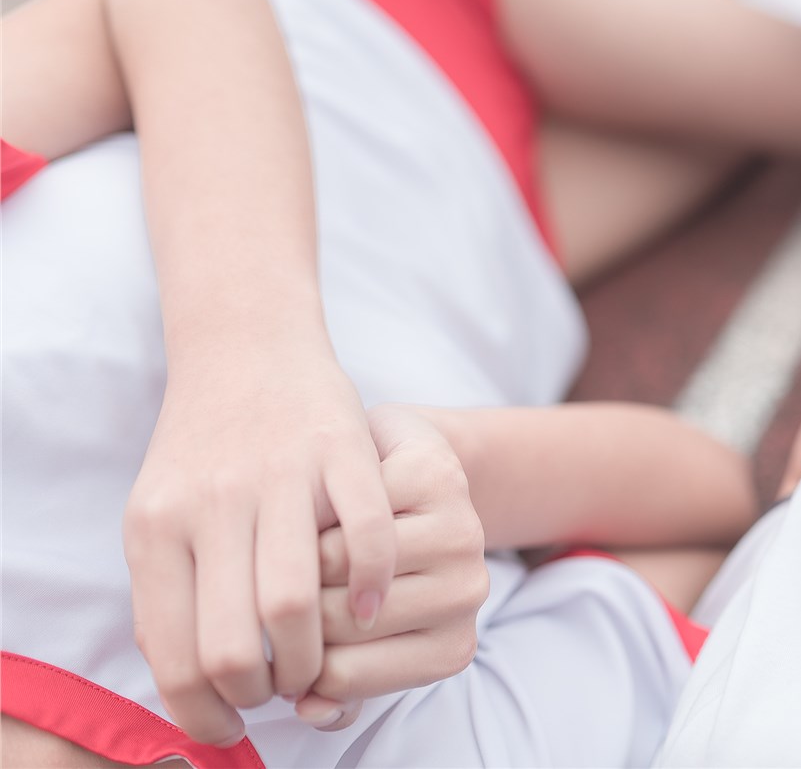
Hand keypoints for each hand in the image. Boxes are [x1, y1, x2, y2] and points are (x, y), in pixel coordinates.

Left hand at [123, 348, 396, 745]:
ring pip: (293, 603)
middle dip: (263, 692)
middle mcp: (211, 503)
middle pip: (232, 645)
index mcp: (157, 528)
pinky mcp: (340, 450)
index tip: (231, 723)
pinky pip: (366, 536)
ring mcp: (280, 474)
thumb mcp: (158, 516)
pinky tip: (371, 607)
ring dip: (315, 655)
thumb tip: (188, 688)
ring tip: (321, 659)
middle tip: (281, 691)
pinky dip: (373, 588)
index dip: (207, 712)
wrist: (248, 348)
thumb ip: (165, 594)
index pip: (174, 656)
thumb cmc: (204, 447)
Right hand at [293, 404, 488, 730]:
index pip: (339, 676)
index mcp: (451, 648)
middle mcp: (467, 593)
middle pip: (336, 620)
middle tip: (278, 582)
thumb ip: (335, 685)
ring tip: (292, 545)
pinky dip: (320, 502)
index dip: (292, 659)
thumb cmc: (373, 577)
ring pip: (336, 560)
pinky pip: (346, 502)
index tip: (283, 638)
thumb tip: (310, 709)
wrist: (408, 485)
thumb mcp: (359, 640)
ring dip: (296, 552)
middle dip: (290, 605)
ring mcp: (461, 533)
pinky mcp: (437, 476)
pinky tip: (322, 502)